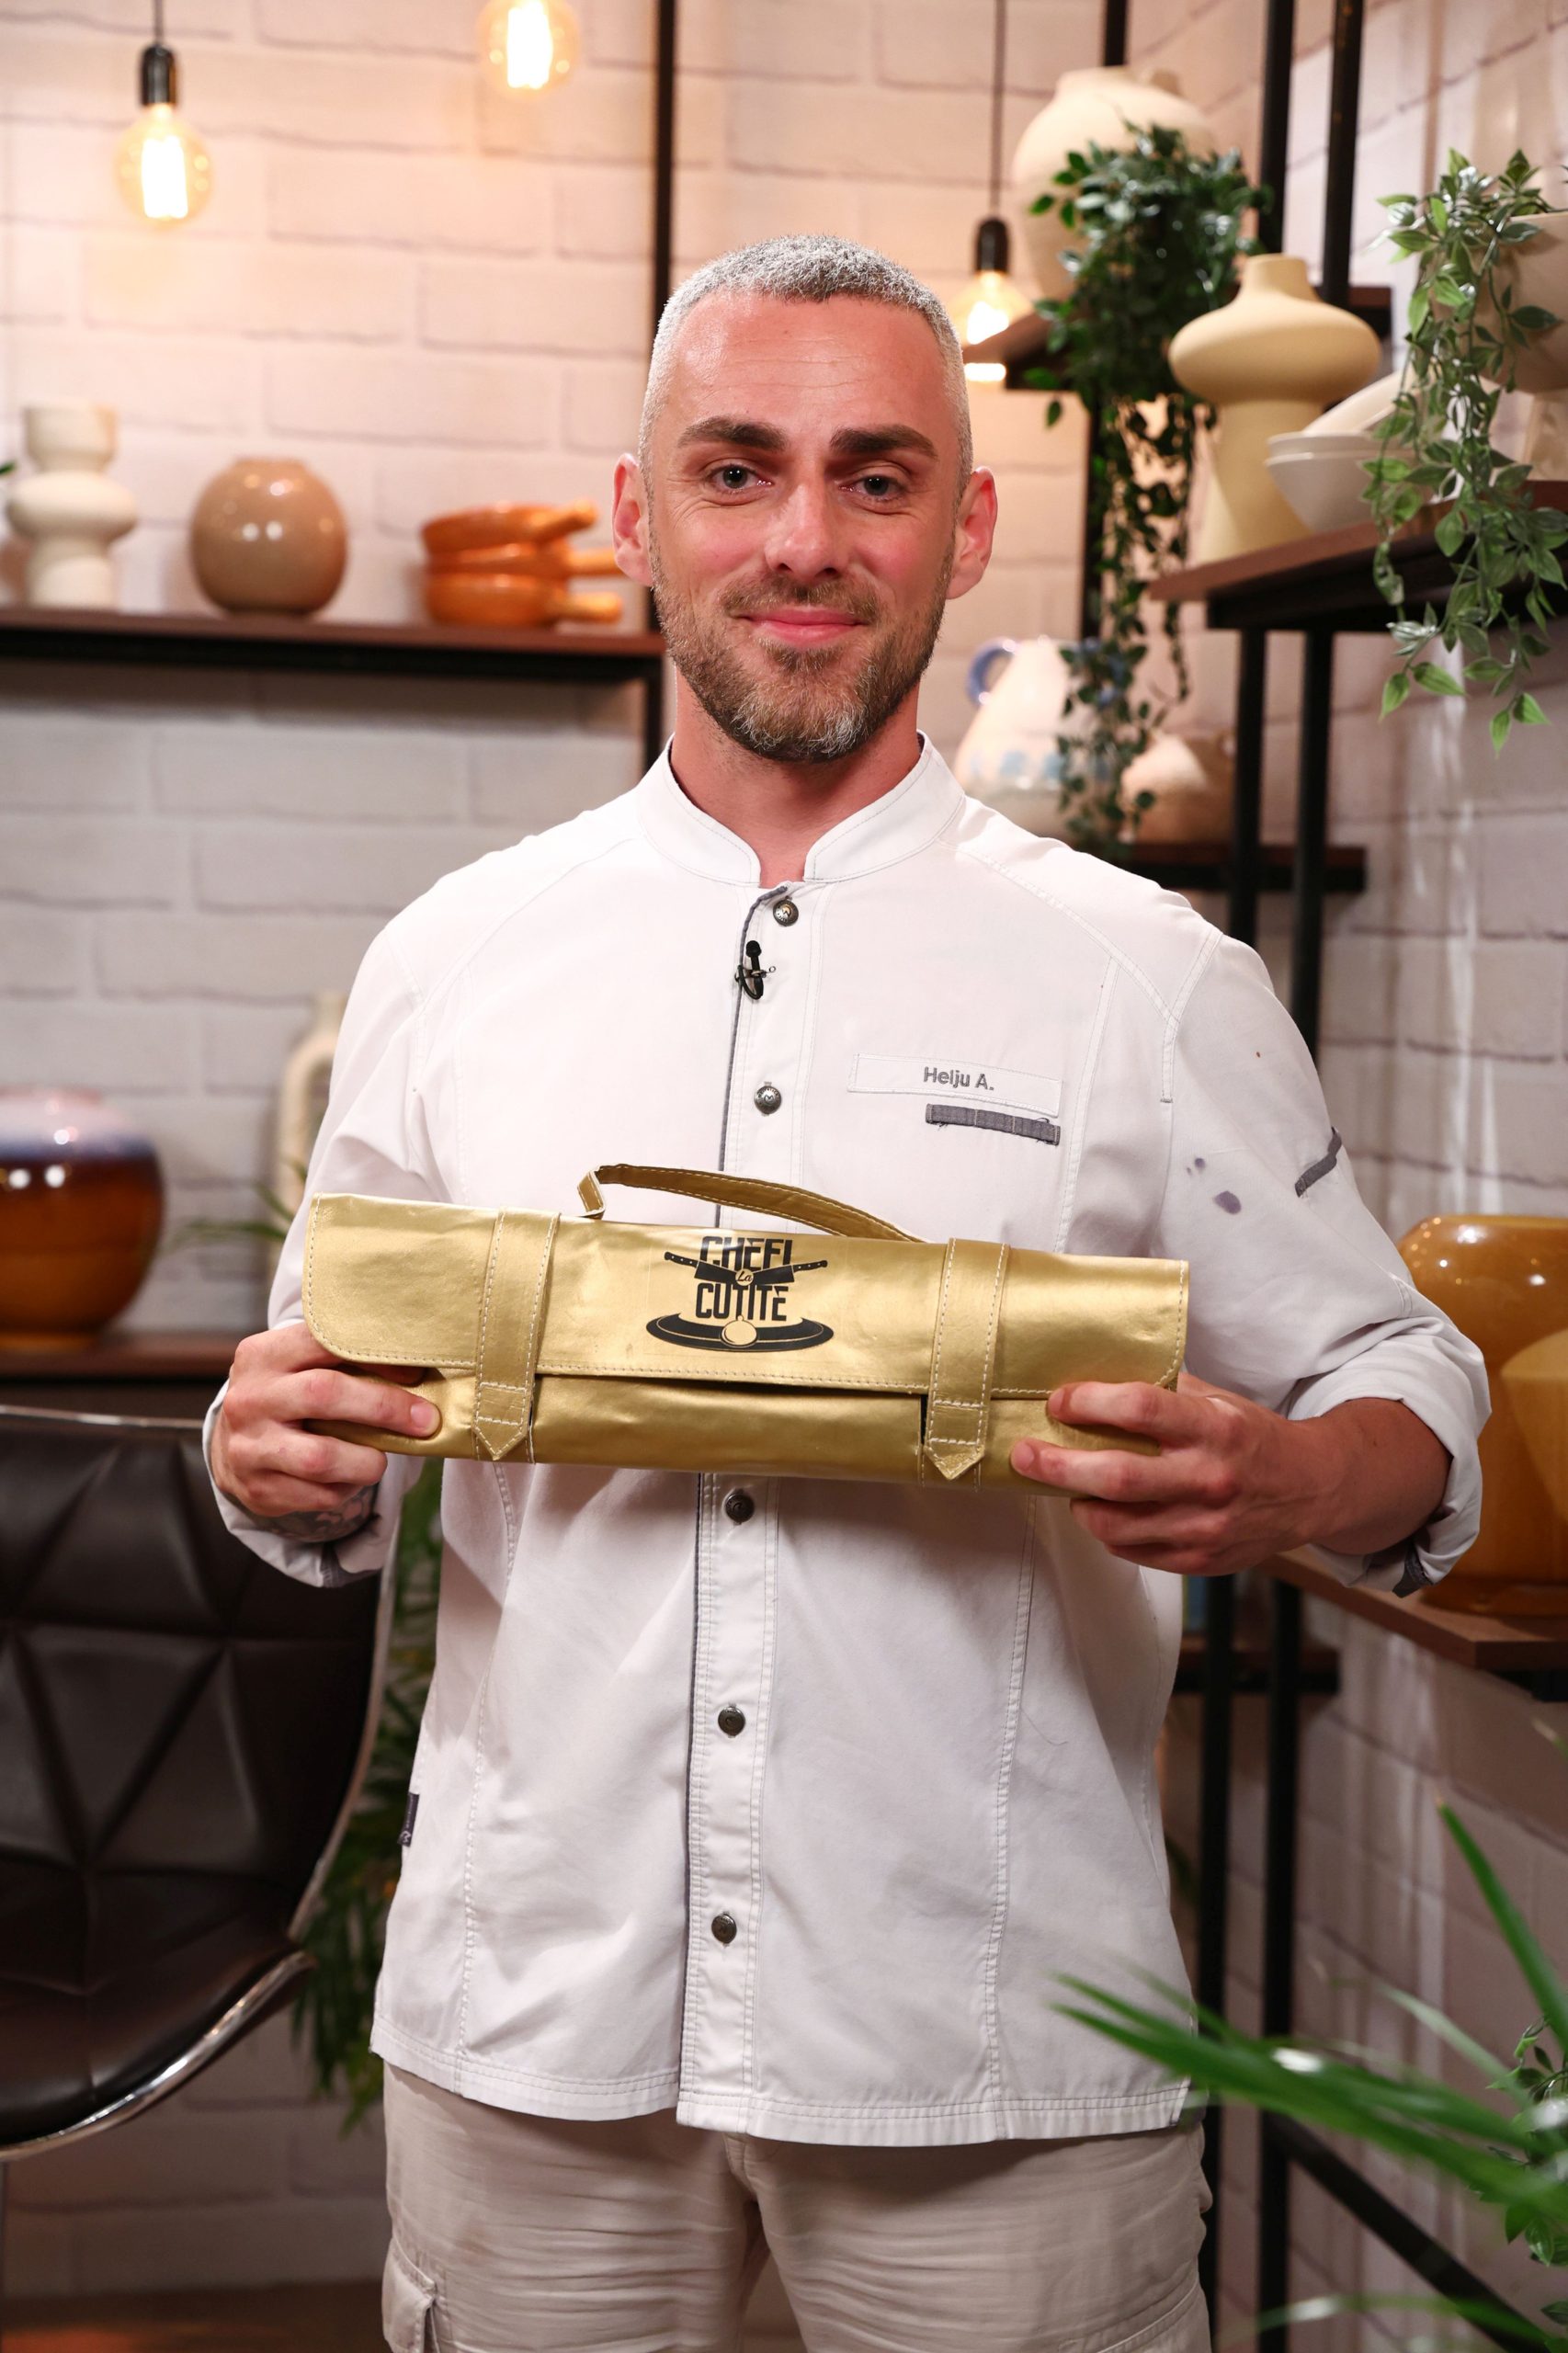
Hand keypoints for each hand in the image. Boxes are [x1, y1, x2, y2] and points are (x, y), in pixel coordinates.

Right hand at [211, 1322, 437, 1542]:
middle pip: (324, 1394)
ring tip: (381, 1459)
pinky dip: (347, 1488)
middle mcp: (250, 1399)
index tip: (415, 1373)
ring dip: (367, 1461)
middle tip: (425, 1420)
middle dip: (384, 1408)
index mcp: (262, 1355)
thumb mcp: (299, 1365)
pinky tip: (351, 1477)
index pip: (324, 1343)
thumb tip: (418, 1371)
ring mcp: (249, 1447)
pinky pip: (319, 1495)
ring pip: (322, 1458)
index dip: (376, 1358)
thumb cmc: (287, 1395)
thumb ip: (344, 1360)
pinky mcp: (259, 1489)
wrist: (233, 1442)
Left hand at [1009, 1370, 1320, 1576]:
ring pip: (1117, 1524)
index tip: (1059, 1401)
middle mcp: (1210, 1480)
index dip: (1090, 1402)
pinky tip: (1100, 1512)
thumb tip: (1097, 1376)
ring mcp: (1205, 1526)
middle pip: (1117, 1476)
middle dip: (1058, 1464)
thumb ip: (1167, 1392)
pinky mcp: (1200, 1560)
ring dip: (1078, 1504)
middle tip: (1024, 1454)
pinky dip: (1107, 1533)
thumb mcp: (1219, 1402)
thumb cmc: (1252, 1439)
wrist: (1312, 1490)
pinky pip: (1133, 1551)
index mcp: (1214, 1429)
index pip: (1142, 1408)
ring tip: (1065, 1486)